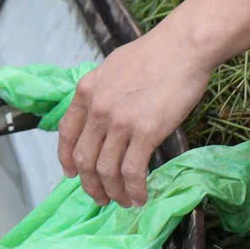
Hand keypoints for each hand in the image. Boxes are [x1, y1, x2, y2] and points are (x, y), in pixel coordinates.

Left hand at [56, 29, 213, 207]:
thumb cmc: (155, 53)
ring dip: (113, 192)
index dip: (66, 159)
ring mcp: (120, 122)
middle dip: (90, 185)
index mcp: (86, 91)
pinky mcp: (146, 132)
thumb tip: (101, 114)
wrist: (183, 47)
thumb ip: (102, 92)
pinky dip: (134, 190)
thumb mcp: (113, 67)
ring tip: (123, 202)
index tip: (71, 174)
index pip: (66, 133)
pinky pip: (133, 172)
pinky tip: (141, 197)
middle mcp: (97, 109)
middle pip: (84, 159)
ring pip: (106, 171)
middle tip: (100, 197)